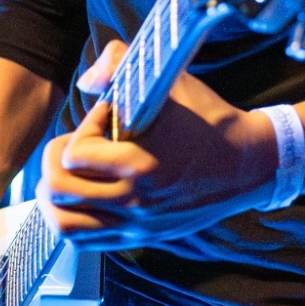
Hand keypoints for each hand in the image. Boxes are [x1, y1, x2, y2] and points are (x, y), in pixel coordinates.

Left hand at [36, 40, 278, 248]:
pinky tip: (83, 195)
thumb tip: (86, 81)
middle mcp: (135, 202)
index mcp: (141, 165)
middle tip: (75, 143)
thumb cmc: (210, 120)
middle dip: (56, 159)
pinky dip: (72, 218)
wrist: (249, 164)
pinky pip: (85, 239)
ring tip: (68, 173)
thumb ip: (122, 66)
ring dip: (56, 194)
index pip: (74, 154)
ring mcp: (137, 224)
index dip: (84, 125)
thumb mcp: (171, 83)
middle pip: (57, 190)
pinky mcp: (141, 236)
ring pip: (64, 222)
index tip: (107, 114)